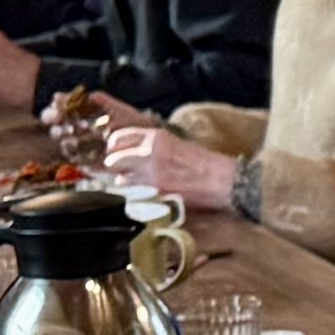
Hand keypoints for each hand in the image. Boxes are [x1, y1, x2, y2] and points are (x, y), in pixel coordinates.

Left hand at [97, 118, 232, 210]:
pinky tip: (149, 195)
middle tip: (124, 172)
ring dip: (127, 184)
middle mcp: (149, 153)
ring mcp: (150, 175)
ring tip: (142, 185)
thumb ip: (149, 146)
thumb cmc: (202, 164)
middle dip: (116, 167)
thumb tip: (125, 152)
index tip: (117, 153)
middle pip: (113, 160)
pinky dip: (137, 197)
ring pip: (120, 181)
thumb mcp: (174, 144)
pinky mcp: (154, 194)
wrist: (222, 181)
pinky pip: (133, 197)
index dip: (115, 148)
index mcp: (155, 138)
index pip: (118, 138)